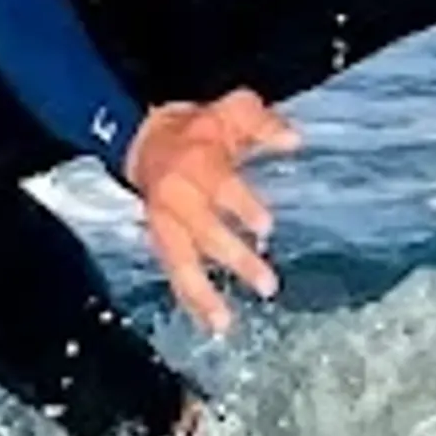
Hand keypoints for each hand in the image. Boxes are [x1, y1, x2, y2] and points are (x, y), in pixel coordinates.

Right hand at [125, 89, 300, 332]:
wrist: (142, 139)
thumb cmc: (196, 129)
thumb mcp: (230, 111)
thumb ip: (262, 123)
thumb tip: (293, 139)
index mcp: (198, 164)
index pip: (222, 188)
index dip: (242, 207)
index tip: (266, 227)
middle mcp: (179, 199)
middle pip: (206, 233)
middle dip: (235, 260)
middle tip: (267, 284)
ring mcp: (166, 224)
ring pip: (182, 264)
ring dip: (203, 295)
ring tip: (224, 323)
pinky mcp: (160, 242)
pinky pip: (173, 274)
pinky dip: (189, 301)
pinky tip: (208, 324)